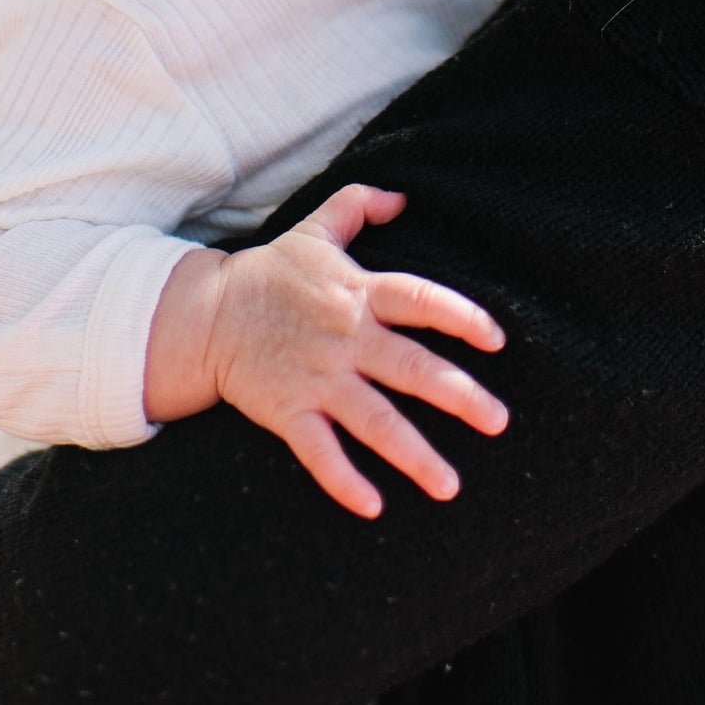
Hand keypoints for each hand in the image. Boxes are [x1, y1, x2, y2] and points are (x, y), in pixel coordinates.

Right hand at [146, 185, 507, 517]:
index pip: (421, 300)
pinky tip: (373, 506)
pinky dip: (343, 479)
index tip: (497, 340)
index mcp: (358, 292)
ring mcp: (316, 378)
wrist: (206, 313)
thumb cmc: (271, 272)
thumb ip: (360, 205)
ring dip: (414, 454)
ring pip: (374, 420)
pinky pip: (319, 451)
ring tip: (450, 485)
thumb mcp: (317, 228)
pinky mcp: (287, 410)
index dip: (462, 317)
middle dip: (459, 396)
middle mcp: (345, 337)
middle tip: (499, 421)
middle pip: (411, 368)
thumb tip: (403, 197)